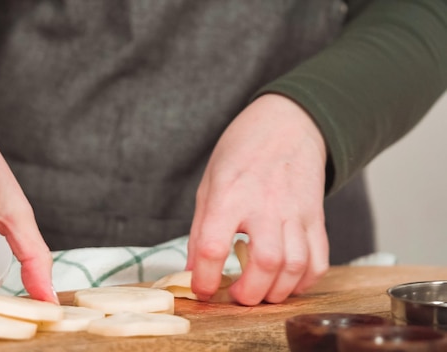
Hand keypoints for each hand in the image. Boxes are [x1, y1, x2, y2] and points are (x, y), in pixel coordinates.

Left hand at [186, 94, 329, 304]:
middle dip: (250, 293)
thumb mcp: (209, 184)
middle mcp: (264, 204)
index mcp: (228, 194)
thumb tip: (194, 271)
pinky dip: (304, 281)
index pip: (213, 246)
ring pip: (296, 265)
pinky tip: (287, 281)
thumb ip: (201, 230)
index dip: (205, 278)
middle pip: (265, 261)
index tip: (203, 290)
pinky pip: (319, 259)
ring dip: (278, 291)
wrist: (288, 124)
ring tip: (262, 292)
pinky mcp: (317, 217)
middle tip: (238, 297)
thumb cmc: (242, 152)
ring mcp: (295, 211)